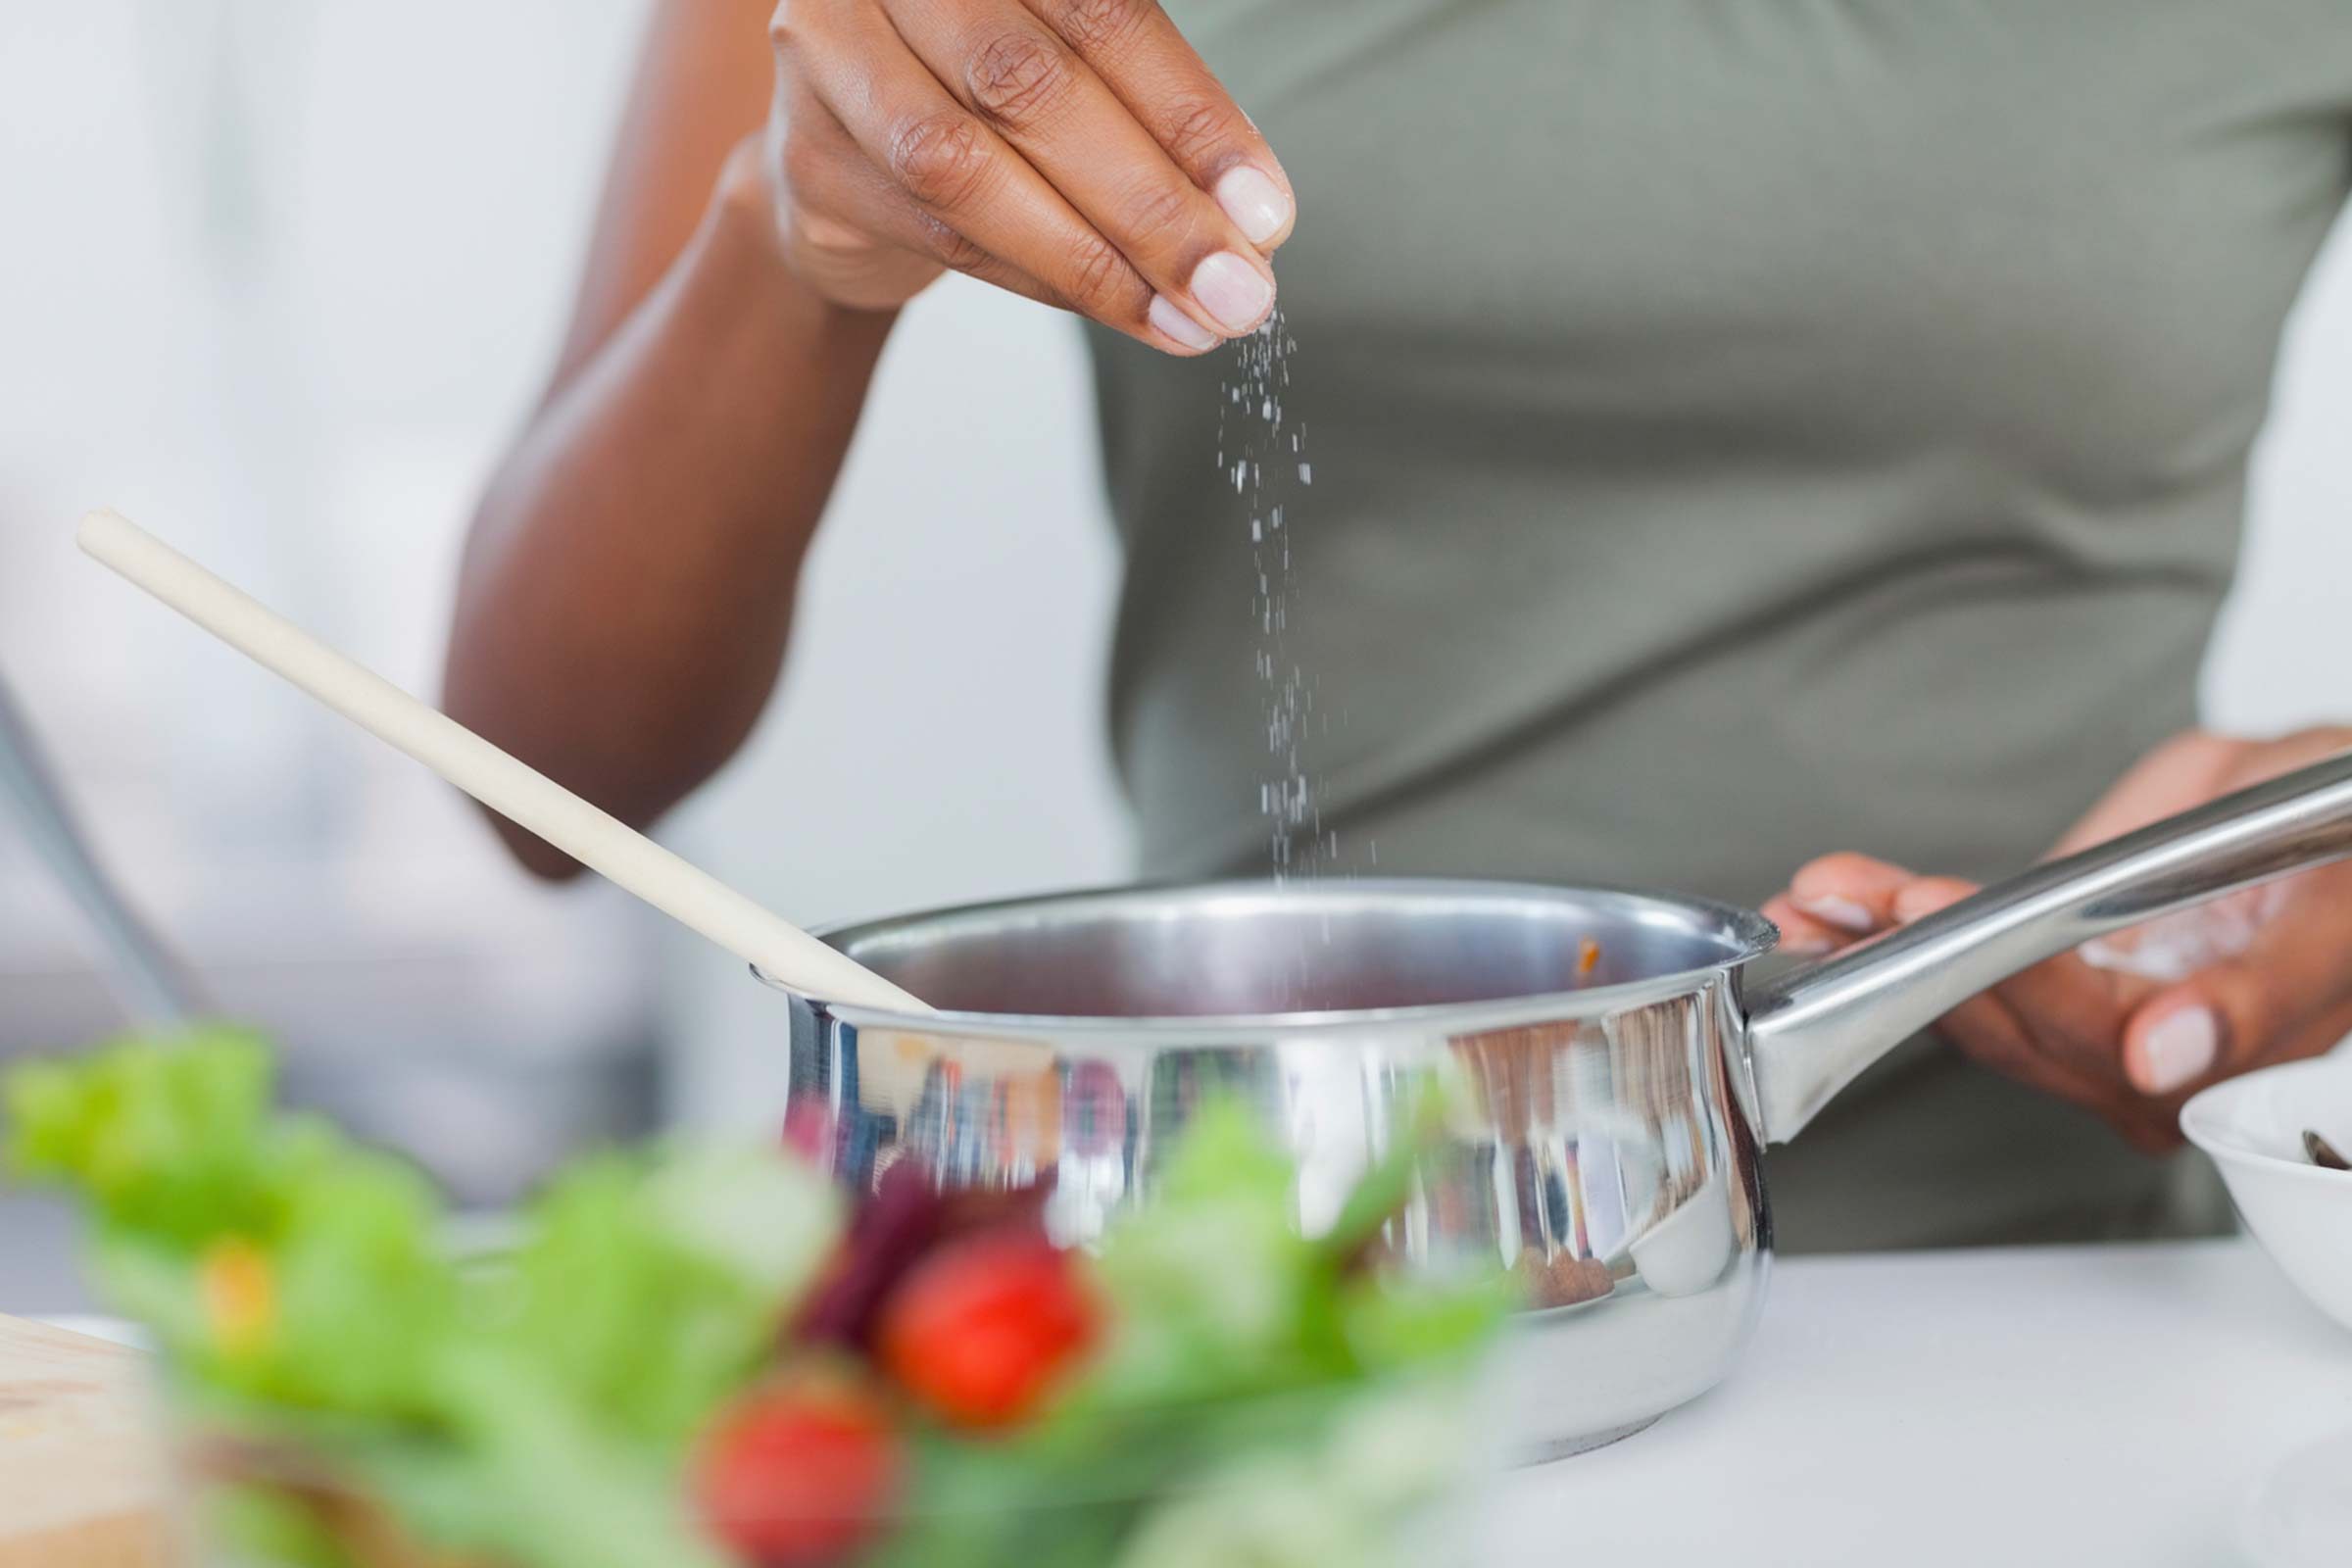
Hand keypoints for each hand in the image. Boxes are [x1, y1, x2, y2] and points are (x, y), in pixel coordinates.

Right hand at [757, 0, 1293, 351]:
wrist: (843, 137)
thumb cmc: (981, 81)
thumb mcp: (1066, 54)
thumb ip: (1145, 107)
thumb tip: (1248, 219)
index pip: (1099, 15)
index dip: (1188, 116)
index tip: (1264, 211)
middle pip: (1029, 90)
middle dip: (1150, 205)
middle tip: (1236, 288)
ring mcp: (831, 56)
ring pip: (969, 170)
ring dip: (1094, 261)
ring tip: (1188, 317)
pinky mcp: (808, 156)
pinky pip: (940, 233)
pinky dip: (1042, 278)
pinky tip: (1119, 309)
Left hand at [1762, 729, 2351, 1150]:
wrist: (2326, 810)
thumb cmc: (2339, 856)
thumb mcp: (2333, 909)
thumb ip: (2260, 992)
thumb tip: (2164, 1055)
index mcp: (2224, 1064)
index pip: (2092, 1040)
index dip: (2011, 979)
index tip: (1935, 909)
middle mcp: (2142, 1067)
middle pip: (2007, 1030)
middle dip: (1912, 959)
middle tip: (1847, 896)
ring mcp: (2084, 1028)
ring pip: (1964, 1008)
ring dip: (1873, 949)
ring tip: (1815, 898)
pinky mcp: (2041, 985)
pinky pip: (1955, 976)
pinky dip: (1883, 936)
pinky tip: (1825, 910)